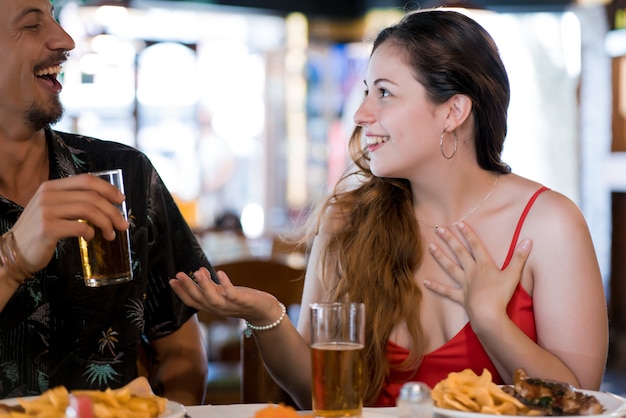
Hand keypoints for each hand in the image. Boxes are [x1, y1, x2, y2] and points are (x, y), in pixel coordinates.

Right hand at [9, 174, 128, 273]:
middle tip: (123, 224)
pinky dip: (91, 233)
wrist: (14, 252)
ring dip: (106, 224)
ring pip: (90, 211)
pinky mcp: (47, 228)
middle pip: (92, 197)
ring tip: (111, 234)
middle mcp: (48, 195)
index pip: (86, 180)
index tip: (121, 199)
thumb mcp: (53, 208)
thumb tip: (106, 203)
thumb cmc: (39, 231)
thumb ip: (73, 201)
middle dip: (113, 211)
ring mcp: (46, 211)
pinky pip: (80, 227)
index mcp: (52, 187)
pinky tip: (90, 238)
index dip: (108, 188)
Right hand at [169, 267, 281, 324]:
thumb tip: (198, 271)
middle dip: (188, 288)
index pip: (193, 302)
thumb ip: (211, 285)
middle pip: (200, 300)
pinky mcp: (243, 301)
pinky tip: (220, 273)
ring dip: (204, 286)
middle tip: (178, 274)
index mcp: (212, 307)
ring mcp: (231, 306)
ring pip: (213, 299)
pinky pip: (232, 294)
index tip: (171, 280)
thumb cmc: (243, 301)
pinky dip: (226, 284)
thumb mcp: (224, 293)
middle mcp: (219, 309)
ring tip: (197, 272)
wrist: (264, 312)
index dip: (181, 292)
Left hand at [423, 222, 531, 323]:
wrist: (488, 313)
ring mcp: (464, 284)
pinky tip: (425, 282)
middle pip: (459, 252)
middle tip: (438, 229)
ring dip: (440, 257)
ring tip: (430, 247)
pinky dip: (436, 287)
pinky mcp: (461, 297)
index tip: (459, 223)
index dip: (468, 234)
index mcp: (484, 265)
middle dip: (450, 240)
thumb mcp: (513, 274)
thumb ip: (520, 257)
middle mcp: (471, 272)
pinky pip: (446, 291)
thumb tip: (528, 240)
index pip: (475, 245)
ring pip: (450, 268)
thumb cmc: (501, 294)